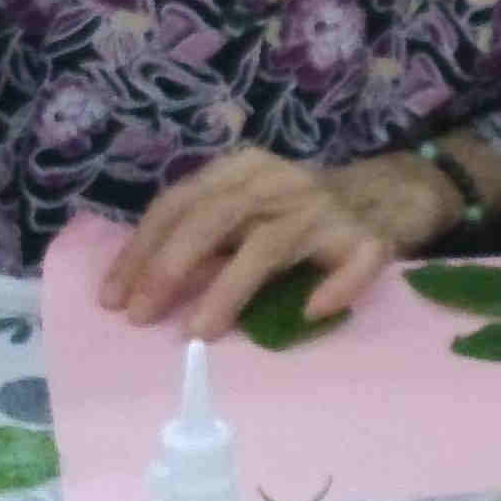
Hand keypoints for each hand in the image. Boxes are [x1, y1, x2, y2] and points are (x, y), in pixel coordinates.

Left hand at [105, 148, 428, 337]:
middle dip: (170, 266)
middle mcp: (279, 181)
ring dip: (228, 290)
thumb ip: (203, 233)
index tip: (113, 296)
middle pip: (214, 218)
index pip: (179, 202)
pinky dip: (335, 288)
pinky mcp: (367, 238)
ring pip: (269, 247)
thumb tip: (138, 287)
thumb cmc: (294, 210)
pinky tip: (312, 312)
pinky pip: (353, 264)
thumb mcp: (244, 205)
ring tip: (198, 331)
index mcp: (241, 168)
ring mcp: (324, 208)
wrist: (386, 192)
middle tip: (141, 315)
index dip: (141, 249)